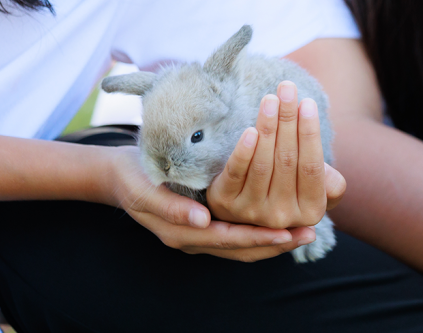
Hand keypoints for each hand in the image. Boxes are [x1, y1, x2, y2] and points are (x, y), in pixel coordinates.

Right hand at [103, 146, 313, 261]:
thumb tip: (202, 222)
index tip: (286, 234)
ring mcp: (199, 233)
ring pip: (242, 244)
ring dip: (272, 240)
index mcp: (182, 233)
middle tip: (306, 234)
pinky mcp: (204, 223)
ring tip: (303, 231)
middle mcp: (194, 238)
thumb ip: (172, 208)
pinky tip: (282, 221)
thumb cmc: (132, 176)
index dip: (258, 238)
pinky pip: (237, 233)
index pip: (228, 240)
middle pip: (241, 248)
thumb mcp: (146, 190)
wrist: (116, 174)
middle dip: (275, 244)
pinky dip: (260, 231)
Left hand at [207, 81, 346, 229]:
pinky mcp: (226, 203)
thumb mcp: (316, 187)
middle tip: (288, 89)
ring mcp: (252, 212)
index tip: (307, 102)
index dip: (310, 133)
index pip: (311, 166)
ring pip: (263, 163)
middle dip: (288, 120)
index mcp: (311, 211)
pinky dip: (243, 151)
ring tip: (270, 99)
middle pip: (287, 160)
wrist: (251, 205)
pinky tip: (250, 130)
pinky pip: (236, 173)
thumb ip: (329, 182)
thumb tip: (330, 175)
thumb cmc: (291, 186)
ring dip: (267, 127)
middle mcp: (283, 217)